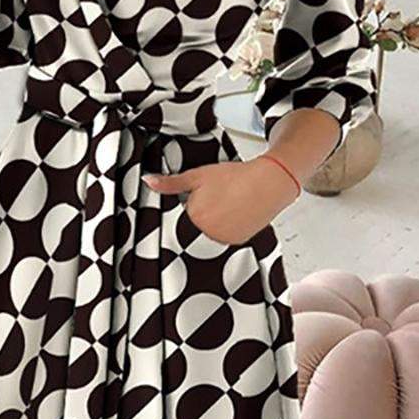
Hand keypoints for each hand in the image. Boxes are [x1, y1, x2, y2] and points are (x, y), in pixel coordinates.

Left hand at [143, 156, 299, 245]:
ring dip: (212, 225)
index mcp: (194, 215)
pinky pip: (223, 239)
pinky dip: (225, 230)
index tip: (201, 198)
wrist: (269, 182)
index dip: (189, 205)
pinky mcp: (236, 243)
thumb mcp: (198, 176)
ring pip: (208, 235)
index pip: (180, 217)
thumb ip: (171, 183)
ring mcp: (223, 239)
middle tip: (217, 200)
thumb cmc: (236, 177)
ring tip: (226, 206)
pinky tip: (234, 215)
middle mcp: (208, 232)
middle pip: (193, 227)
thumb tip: (148, 181)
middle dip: (200, 215)